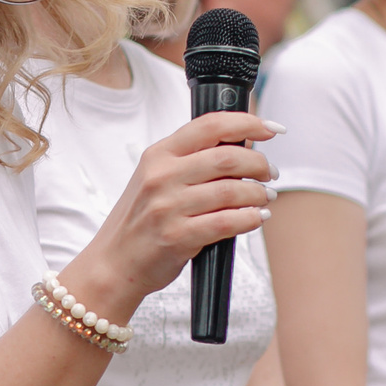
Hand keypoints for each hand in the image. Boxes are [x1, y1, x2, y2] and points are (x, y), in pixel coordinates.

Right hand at [65, 112, 276, 313]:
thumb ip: (190, 161)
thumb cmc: (140, 222)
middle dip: (259, 163)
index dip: (247, 122)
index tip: (271, 129)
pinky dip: (250, 218)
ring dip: (258, 193)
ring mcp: (167, 207)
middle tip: (270, 173)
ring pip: (231, 190)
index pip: (209, 125)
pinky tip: (256, 217)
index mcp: (158, 155)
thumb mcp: (155, 180)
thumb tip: (242, 146)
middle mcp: (161, 177)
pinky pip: (227, 222)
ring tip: (265, 198)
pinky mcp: (177, 237)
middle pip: (227, 157)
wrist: (113, 264)